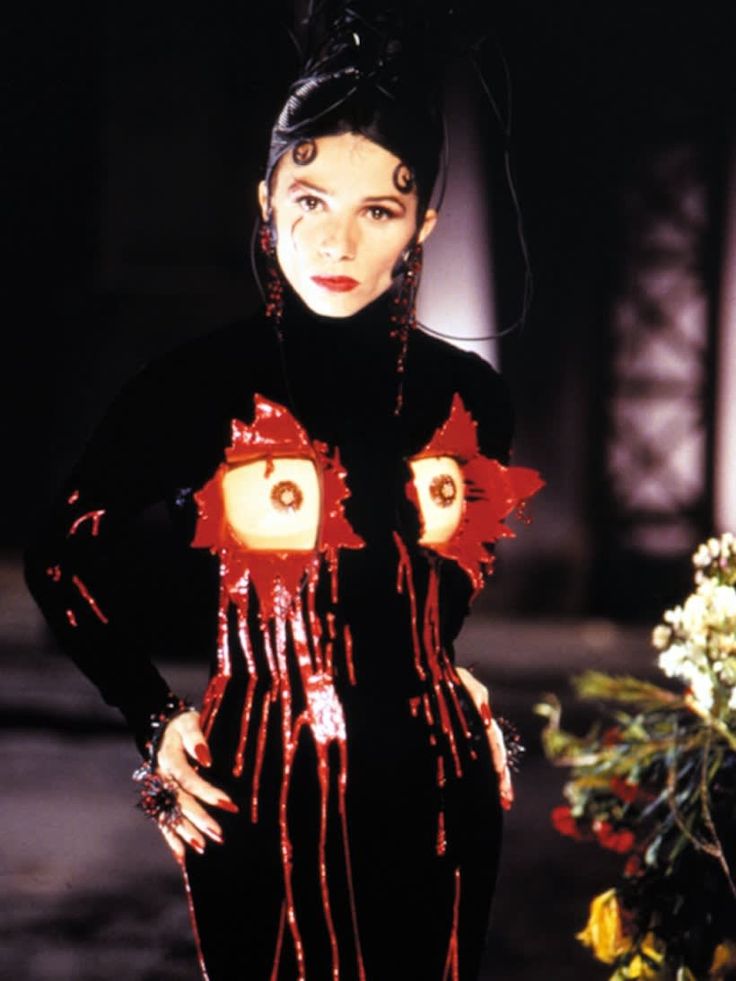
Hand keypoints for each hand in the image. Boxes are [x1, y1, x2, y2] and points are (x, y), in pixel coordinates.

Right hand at [154, 710, 237, 860]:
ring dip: (186, 833)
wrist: (157, 725)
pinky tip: (182, 856)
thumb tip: (206, 759)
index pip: (188, 779)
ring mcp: (157, 790)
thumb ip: (196, 737)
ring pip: (169, 815)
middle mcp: (160, 777)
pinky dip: (172, 839)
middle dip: (199, 820)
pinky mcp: (158, 798)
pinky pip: (162, 821)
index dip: (207, 792)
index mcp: (169, 759)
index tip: (228, 803)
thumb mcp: (188, 722)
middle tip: (220, 835)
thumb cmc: (180, 723)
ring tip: (203, 849)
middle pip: (179, 802)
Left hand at [455, 666, 513, 810]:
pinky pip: (476, 761)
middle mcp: (480, 729)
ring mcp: (473, 737)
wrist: (430, 678)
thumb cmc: (447, 677)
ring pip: (488, 761)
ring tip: (504, 801)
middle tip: (506, 799)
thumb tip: (488, 720)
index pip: (494, 740)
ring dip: (497, 782)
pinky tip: (489, 793)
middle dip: (501, 778)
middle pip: (495, 756)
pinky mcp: (461, 743)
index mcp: (482, 717)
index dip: (497, 756)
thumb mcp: (462, 681)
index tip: (499, 773)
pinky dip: (484, 778)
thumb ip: (476, 695)